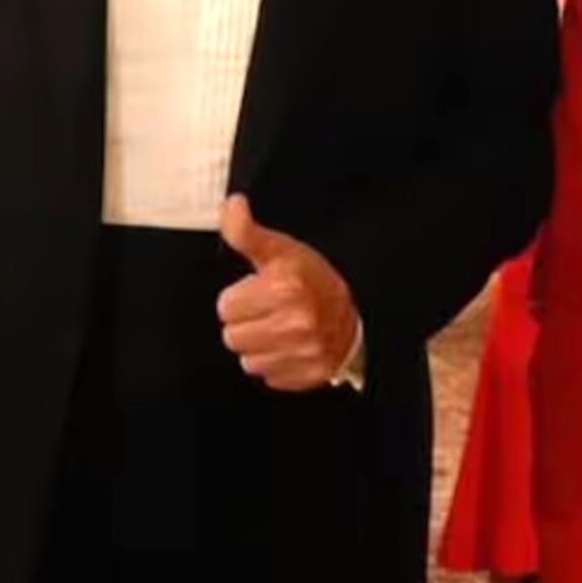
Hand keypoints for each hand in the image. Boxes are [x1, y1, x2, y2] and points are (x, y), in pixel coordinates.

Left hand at [216, 194, 358, 390]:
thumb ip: (247, 232)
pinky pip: (269, 377)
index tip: (260, 292)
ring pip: (248, 360)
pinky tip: (291, 347)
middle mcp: (296, 323)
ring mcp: (304, 352)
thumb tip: (231, 205)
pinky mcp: (309, 375)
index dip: (240, 297)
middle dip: (246, 323)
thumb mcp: (281, 250)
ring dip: (260, 346)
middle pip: (232, 336)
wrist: (356, 315)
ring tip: (280, 329)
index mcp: (286, 287)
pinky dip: (277, 364)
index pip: (226, 306)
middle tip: (269, 311)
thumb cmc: (314, 280)